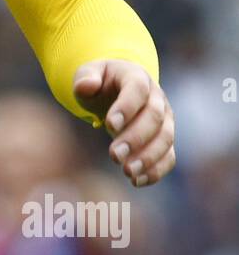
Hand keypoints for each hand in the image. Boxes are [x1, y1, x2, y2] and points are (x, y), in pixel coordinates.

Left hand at [73, 60, 175, 186]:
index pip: (137, 89)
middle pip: (154, 117)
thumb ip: (85, 77)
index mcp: (137, 77)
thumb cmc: (101, 82)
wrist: (118, 89)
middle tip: (114, 155)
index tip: (109, 125)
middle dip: (135, 138)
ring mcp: (165, 120)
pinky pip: (168, 156)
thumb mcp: (89, 73)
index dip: (126, 107)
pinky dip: (156, 171)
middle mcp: (157, 98)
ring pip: (165, 138)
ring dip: (148, 158)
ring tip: (128, 172)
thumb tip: (86, 86)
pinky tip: (137, 181)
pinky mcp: (165, 140)